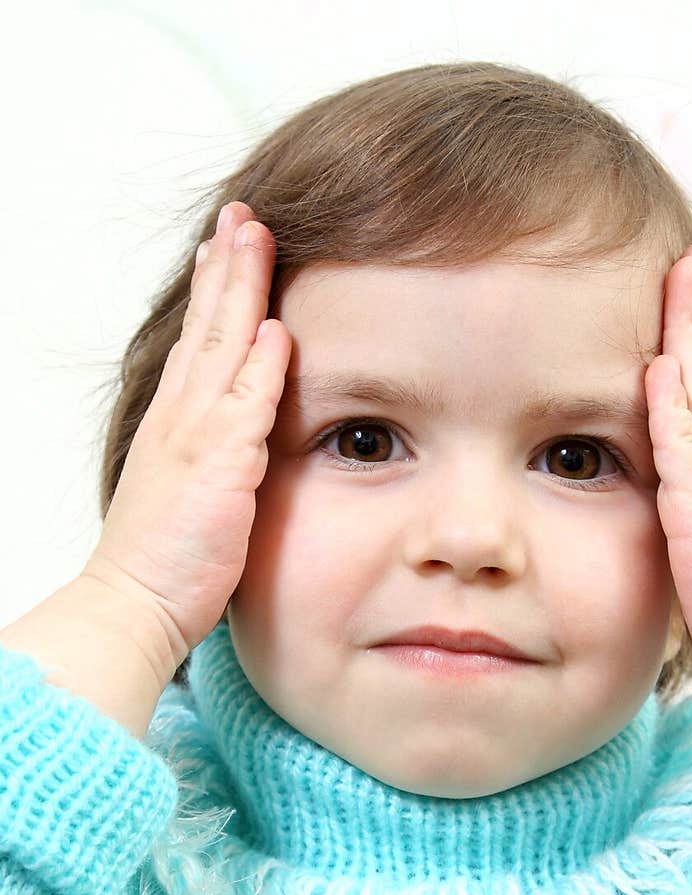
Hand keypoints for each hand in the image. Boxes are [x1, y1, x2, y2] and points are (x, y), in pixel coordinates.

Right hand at [85, 201, 291, 666]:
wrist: (135, 601)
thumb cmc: (165, 559)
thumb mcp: (191, 491)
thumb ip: (217, 451)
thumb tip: (244, 424)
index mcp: (177, 422)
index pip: (200, 342)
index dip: (216, 292)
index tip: (229, 246)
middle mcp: (182, 417)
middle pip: (208, 326)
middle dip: (227, 265)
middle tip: (243, 214)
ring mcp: (197, 436)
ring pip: (222, 346)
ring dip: (240, 289)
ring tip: (254, 234)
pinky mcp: (218, 467)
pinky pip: (242, 407)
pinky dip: (258, 366)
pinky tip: (275, 329)